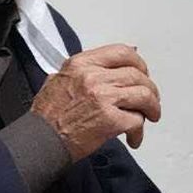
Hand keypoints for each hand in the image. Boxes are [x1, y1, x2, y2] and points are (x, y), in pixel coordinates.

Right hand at [30, 44, 160, 161]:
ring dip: (152, 108)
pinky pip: (137, 120)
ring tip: (150, 117)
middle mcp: (93, 76)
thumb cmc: (48, 114)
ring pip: (143, 95)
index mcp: (82, 64)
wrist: (40, 140)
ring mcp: (103, 97)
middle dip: (149, 89)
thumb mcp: (61, 78)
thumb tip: (114, 62)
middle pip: (137, 75)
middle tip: (150, 100)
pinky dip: (138, 131)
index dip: (138, 64)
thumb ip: (87, 68)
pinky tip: (133, 138)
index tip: (143, 74)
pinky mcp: (109, 120)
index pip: (122, 52)